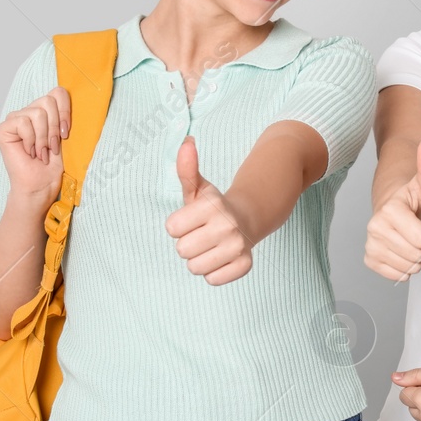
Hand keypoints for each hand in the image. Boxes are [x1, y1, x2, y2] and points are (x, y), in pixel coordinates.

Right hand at [0, 86, 70, 203]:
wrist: (41, 185)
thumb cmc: (54, 165)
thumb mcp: (65, 136)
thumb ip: (65, 115)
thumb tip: (77, 93)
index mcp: (45, 111)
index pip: (58, 92)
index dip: (65, 111)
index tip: (67, 133)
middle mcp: (29, 111)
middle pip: (48, 100)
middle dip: (55, 128)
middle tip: (52, 147)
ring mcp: (15, 119)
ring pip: (38, 112)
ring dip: (44, 137)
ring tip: (42, 152)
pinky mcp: (4, 128)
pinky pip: (24, 122)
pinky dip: (31, 140)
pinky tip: (30, 152)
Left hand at [164, 135, 253, 284]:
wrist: (249, 219)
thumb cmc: (214, 206)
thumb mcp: (199, 188)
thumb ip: (187, 168)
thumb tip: (186, 141)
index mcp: (213, 205)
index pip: (172, 228)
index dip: (178, 225)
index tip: (191, 220)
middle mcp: (228, 225)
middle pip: (182, 250)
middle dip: (187, 243)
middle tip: (201, 234)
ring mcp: (238, 246)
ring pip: (195, 267)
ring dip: (199, 259)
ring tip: (210, 246)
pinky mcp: (245, 265)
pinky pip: (212, 279)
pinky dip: (214, 272)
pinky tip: (221, 257)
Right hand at [364, 140, 420, 281]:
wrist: (393, 207)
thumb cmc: (411, 197)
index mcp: (390, 210)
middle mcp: (375, 227)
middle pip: (416, 256)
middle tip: (416, 231)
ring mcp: (371, 244)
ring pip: (408, 268)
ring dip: (414, 257)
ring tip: (409, 239)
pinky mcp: (370, 258)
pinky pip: (396, 276)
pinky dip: (404, 268)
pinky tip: (401, 251)